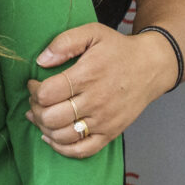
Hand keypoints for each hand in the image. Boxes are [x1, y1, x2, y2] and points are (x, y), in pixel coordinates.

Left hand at [25, 25, 173, 157]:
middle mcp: (95, 101)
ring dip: (44, 128)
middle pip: (51, 117)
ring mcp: (104, 120)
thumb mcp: (93, 33)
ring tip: (41, 116)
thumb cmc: (119, 50)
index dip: (33, 90)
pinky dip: (62, 148)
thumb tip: (41, 60)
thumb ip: (64, 42)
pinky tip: (51, 137)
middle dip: (35, 109)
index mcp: (87, 76)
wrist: (151, 67)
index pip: (47, 93)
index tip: (33, 84)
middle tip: (36, 100)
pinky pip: (82, 150)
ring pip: (62, 136)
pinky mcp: (111, 133)